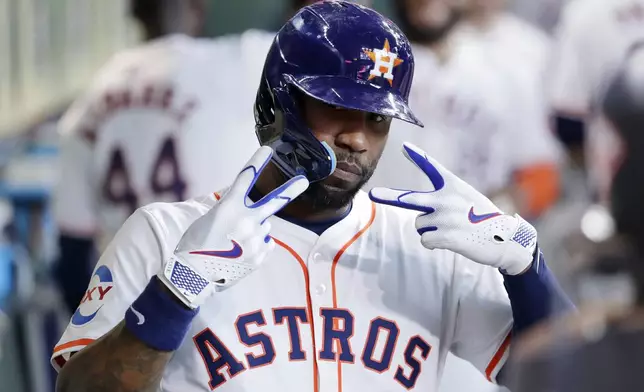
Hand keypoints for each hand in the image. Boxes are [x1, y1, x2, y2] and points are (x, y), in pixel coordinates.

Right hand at [158, 146, 308, 307]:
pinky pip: (264, 245)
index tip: (267, 150)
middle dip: (291, 189)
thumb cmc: (194, 246)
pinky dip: (255, 246)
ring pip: (264, 227)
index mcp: (229, 207)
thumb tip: (248, 214)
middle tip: (303, 181)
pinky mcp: (260, 255)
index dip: (257, 162)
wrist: (193, 276)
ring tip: (234, 243)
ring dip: (254, 230)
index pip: (245, 177)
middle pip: (274, 201)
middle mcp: (247, 219)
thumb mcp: (208, 219)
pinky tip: (239, 253)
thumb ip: (230, 211)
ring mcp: (256, 238)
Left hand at [369, 143, 536, 274]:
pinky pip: (425, 240)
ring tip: (453, 230)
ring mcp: (444, 218)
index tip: (404, 147)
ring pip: (419, 225)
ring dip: (431, 230)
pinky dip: (435, 243)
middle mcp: (445, 200)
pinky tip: (453, 241)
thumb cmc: (484, 218)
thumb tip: (421, 218)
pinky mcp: (444, 236)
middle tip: (372, 194)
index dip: (417, 157)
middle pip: (409, 198)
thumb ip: (443, 200)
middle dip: (388, 196)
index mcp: (452, 186)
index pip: (432, 168)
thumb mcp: (467, 198)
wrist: (504, 239)